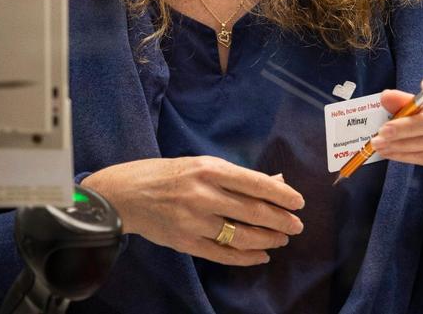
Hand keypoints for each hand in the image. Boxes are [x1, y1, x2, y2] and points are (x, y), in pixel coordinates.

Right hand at [81, 157, 304, 265]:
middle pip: (252, 211)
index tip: (299, 202)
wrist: (124, 195)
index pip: (256, 183)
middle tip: (297, 226)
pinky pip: (222, 253)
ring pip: (240, 235)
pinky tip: (260, 256)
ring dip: (267, 240)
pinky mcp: (185, 242)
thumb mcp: (203, 164)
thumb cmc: (167, 174)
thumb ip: (238, 176)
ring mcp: (194, 220)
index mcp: (210, 169)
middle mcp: (204, 194)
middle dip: (280, 220)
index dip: (281, 194)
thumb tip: (276, 181)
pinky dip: (245, 257)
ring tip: (281, 240)